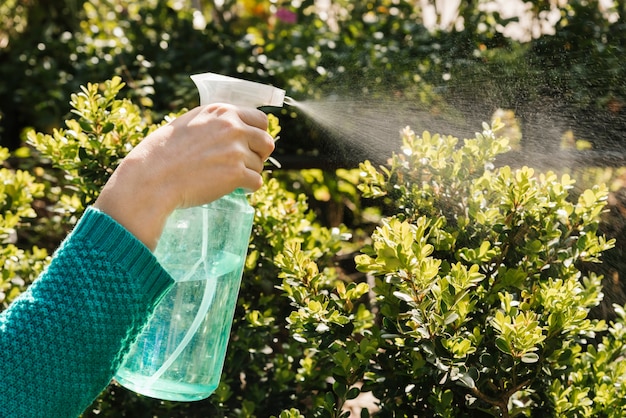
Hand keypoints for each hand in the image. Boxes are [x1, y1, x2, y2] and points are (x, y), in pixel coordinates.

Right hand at [94, 104, 274, 249]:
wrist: (152, 177)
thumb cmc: (163, 152)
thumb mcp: (189, 123)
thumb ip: (214, 123)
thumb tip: (234, 128)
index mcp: (222, 112)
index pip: (261, 119)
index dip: (257, 134)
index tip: (251, 145)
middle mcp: (232, 127)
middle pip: (267, 142)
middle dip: (259, 154)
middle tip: (245, 164)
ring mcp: (236, 150)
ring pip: (260, 165)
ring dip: (248, 173)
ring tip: (227, 177)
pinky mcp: (236, 174)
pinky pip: (256, 182)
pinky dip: (247, 188)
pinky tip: (234, 188)